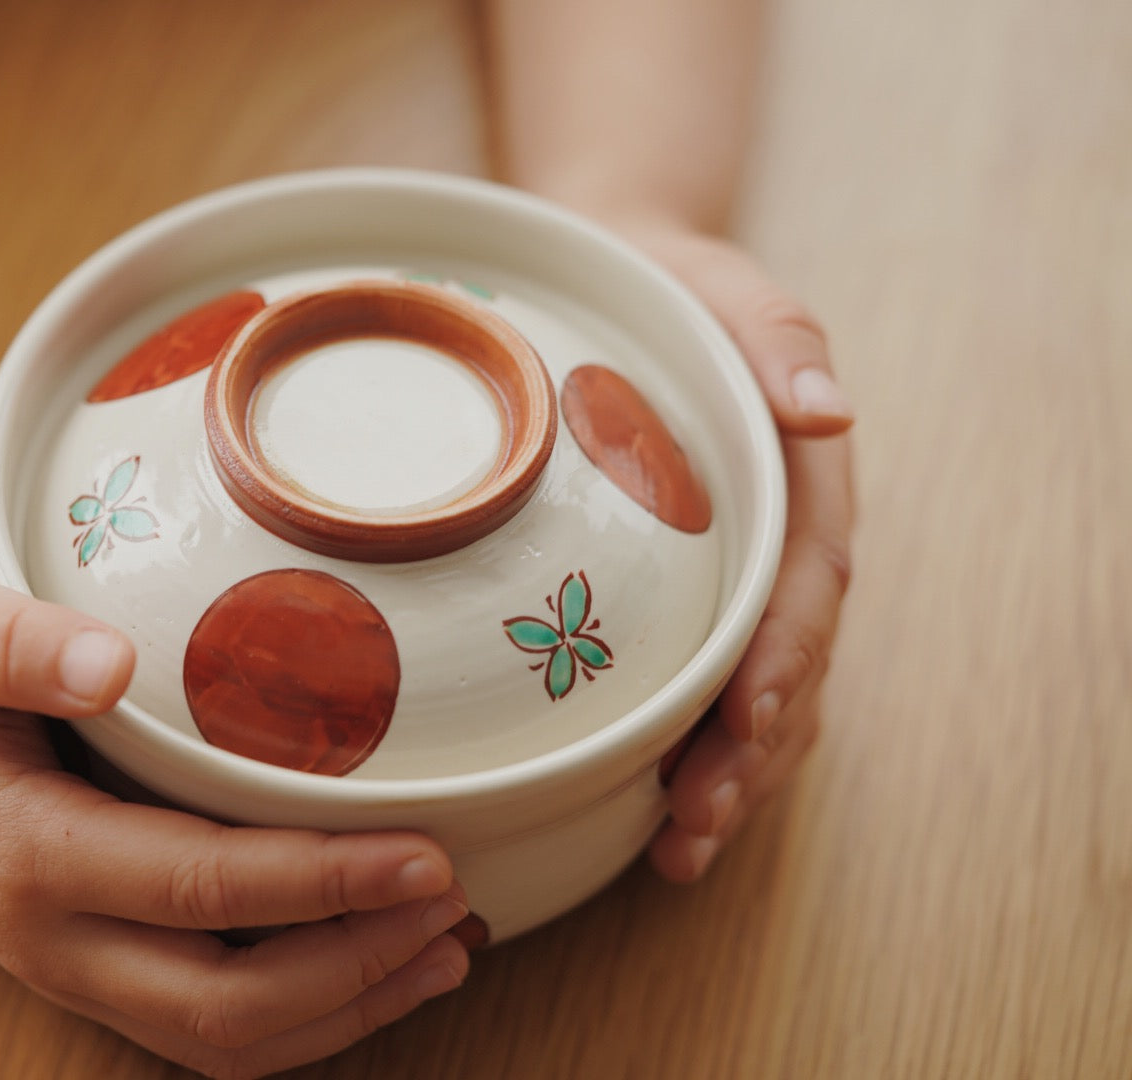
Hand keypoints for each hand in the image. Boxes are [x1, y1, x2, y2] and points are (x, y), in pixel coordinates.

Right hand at [0, 559, 469, 1078]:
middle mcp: (47, 937)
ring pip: (222, 1040)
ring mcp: (66, 962)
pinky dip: (302, 1012)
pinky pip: (205, 1023)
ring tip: (445, 948)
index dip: (323, 883)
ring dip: (343, 1009)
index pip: (200, 891)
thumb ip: (11, 646)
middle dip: (355, 965)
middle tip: (456, 903)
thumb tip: (104, 659)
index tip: (427, 854)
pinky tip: (370, 962)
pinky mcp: (89, 957)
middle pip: (226, 1005)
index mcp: (22, 855)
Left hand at [611, 221, 855, 881]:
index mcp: (801, 482)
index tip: (746, 719)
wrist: (627, 289)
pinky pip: (716, 693)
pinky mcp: (703, 608)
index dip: (782, 658)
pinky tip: (654, 818)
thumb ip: (779, 344)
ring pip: (760, 702)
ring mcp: (748, 586)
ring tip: (675, 852)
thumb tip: (829, 411)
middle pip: (788, 669)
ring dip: (726, 780)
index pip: (806, 585)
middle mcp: (785, 547)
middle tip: (689, 827)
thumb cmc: (674, 293)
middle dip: (746, 755)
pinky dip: (695, 757)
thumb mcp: (726, 291)